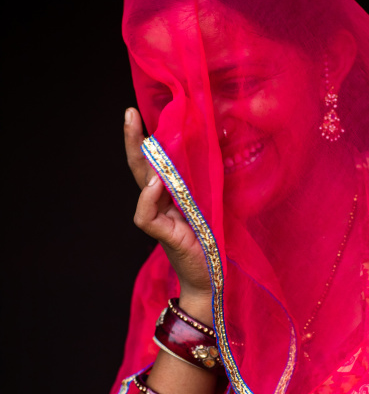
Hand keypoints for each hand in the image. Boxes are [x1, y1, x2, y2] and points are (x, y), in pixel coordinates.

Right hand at [124, 108, 212, 321]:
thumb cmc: (212, 244)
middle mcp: (162, 206)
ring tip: (147, 141)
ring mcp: (161, 220)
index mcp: (171, 197)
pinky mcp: (166, 236)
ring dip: (142, 164)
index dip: (145, 141)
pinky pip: (146, 216)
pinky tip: (155, 185)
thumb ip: (201, 187)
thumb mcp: (209, 207)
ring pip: (142, 188)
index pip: (154, 165)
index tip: (139, 114)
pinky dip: (148, 199)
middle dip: (134, 142)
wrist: (211, 279)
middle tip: (130, 114)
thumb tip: (209, 152)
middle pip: (141, 170)